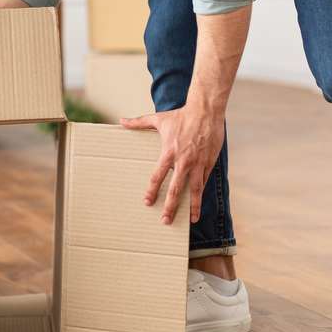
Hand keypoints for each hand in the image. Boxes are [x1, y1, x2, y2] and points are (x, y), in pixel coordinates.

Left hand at [122, 103, 224, 224]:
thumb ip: (139, 123)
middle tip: (165, 221)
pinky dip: (202, 193)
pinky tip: (199, 203)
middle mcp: (184, 161)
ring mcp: (198, 163)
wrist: (205, 111)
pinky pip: (205, 181)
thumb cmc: (181, 116)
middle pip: (176, 189)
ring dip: (192, 206)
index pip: (157, 177)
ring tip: (191, 220)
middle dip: (170, 207)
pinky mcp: (210, 162)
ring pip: (195, 190)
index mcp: (169, 153)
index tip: (148, 202)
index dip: (152, 191)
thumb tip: (122, 121)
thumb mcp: (158, 119)